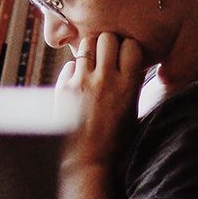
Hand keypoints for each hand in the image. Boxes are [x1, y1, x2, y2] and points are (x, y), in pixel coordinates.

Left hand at [55, 32, 145, 169]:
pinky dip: (75, 69)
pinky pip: (70, 64)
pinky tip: (78, 82)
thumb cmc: (114, 141)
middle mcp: (106, 79)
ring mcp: (82, 82)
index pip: (131, 45)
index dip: (128, 48)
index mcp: (128, 86)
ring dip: (90, 51)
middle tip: (107, 56)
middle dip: (108, 43)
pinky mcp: (63, 87)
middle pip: (107, 37)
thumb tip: (134, 64)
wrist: (86, 161)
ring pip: (86, 45)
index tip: (125, 57)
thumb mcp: (133, 112)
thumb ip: (133, 85)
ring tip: (92, 66)